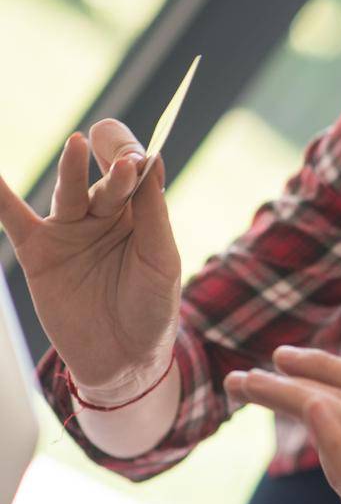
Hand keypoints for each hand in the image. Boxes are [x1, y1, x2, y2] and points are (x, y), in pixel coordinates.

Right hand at [0, 122, 179, 401]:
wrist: (122, 359)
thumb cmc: (151, 308)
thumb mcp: (162, 261)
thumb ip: (154, 215)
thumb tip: (152, 162)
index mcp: (139, 215)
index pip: (137, 172)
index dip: (137, 159)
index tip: (140, 159)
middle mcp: (103, 216)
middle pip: (105, 178)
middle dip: (113, 161)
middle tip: (121, 156)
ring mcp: (69, 231)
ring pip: (68, 192)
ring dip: (72, 168)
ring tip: (77, 144)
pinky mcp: (39, 251)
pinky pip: (13, 218)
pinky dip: (0, 196)